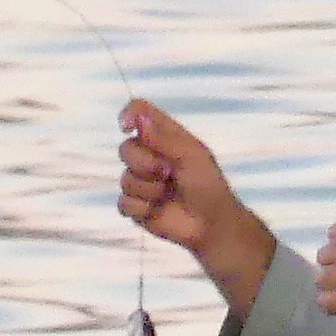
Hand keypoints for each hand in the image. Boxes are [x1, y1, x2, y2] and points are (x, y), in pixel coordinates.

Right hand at [117, 100, 274, 316]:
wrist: (211, 223)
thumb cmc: (207, 184)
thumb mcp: (191, 155)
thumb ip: (164, 138)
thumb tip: (139, 119)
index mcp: (163, 136)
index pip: (139, 112)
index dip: (129, 115)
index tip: (127, 127)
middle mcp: (148, 156)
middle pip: (125, 148)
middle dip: (144, 163)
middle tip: (168, 173)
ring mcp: (140, 182)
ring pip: (125, 179)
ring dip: (149, 189)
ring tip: (167, 194)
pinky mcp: (135, 207)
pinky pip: (124, 202)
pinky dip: (142, 207)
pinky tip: (157, 210)